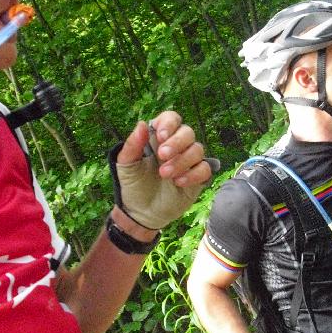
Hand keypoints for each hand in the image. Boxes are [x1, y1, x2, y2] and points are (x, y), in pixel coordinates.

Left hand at [110, 111, 213, 229]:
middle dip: (177, 142)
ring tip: (165, 174)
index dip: (169, 123)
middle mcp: (176, 147)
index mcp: (159, 139)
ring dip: (182, 160)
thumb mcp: (126, 165)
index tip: (161, 136)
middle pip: (188, 131)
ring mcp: (188, 162)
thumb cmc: (133, 186)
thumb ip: (132, 145)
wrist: (140, 213)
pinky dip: (193, 174)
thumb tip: (142, 124)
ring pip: (198, 149)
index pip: (171, 119)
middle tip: (162, 155)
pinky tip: (179, 182)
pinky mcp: (197, 178)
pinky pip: (205, 169)